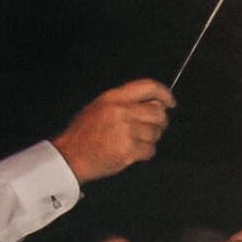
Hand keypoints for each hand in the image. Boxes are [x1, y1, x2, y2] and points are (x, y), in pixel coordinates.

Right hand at [49, 79, 173, 182]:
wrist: (70, 155)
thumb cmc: (85, 132)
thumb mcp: (100, 107)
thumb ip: (127, 103)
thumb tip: (157, 103)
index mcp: (113, 97)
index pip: (148, 87)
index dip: (165, 94)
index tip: (171, 102)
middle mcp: (121, 111)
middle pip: (158, 113)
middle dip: (159, 122)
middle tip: (150, 128)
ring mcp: (125, 130)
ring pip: (156, 133)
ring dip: (149, 139)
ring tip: (132, 141)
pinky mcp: (128, 149)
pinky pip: (151, 150)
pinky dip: (144, 153)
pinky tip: (130, 152)